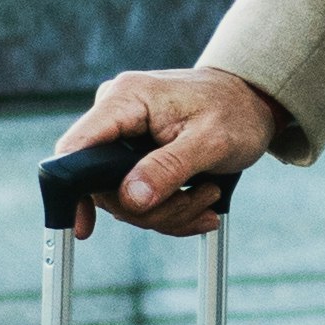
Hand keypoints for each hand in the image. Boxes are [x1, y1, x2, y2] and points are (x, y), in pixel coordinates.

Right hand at [49, 65, 287, 232]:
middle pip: (103, 185)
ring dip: (169, 210)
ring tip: (208, 193)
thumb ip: (168, 168)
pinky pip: (138, 197)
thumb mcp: (211, 142)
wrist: (252, 103)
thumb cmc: (236, 112)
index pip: (76, 146)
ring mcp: (123, 138)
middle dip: (151, 207)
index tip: (85, 225)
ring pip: (123, 199)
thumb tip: (129, 199)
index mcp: (125, 99)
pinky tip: (201, 203)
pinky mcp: (134, 156)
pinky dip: (171, 210)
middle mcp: (115, 115)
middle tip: (199, 200)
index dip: (72, 187)